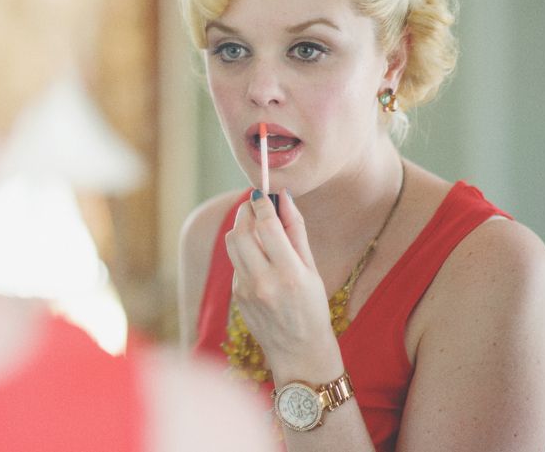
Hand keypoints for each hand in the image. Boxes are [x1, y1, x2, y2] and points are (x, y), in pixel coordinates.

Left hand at [225, 189, 340, 378]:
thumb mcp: (312, 269)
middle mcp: (264, 282)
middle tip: (255, 205)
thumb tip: (285, 198)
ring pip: (232, 243)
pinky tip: (259, 257)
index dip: (261, 204)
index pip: (266, 226)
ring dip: (241, 228)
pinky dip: (244, 251)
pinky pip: (235, 262)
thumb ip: (296, 231)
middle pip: (241, 231)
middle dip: (246, 211)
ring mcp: (246, 290)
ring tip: (256, 226)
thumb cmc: (312, 308)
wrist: (299, 352)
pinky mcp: (237, 295)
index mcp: (290, 274)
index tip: (262, 193)